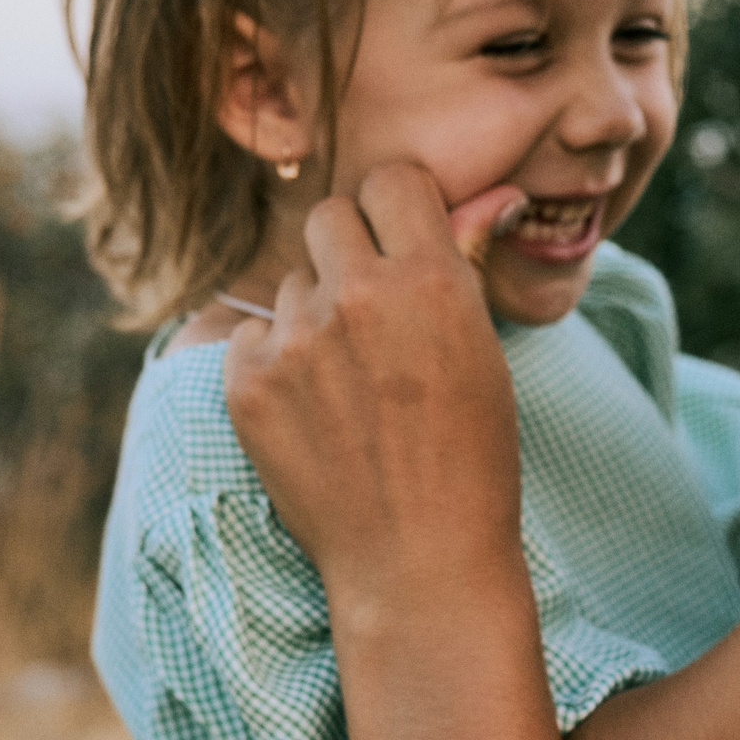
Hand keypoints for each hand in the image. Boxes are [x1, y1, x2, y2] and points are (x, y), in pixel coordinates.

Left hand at [224, 165, 530, 624]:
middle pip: (329, 216)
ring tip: (350, 382)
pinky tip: (313, 412)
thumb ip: (466, 263)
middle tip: (370, 309)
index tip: (400, 240)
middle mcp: (357, 296)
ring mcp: (296, 341)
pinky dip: (275, 364)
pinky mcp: (247, 384)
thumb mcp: (484, 351)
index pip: (390, 180)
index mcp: (429, 279)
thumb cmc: (471, 456)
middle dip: (347, 251)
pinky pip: (252, 336)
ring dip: (313, 314)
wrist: (417, 559)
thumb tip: (491, 195)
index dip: (396, 209)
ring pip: (290, 282)